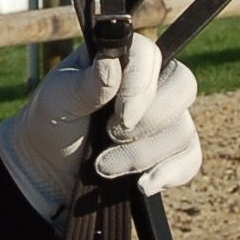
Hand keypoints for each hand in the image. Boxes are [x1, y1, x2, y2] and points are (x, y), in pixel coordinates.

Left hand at [0, 36, 201, 222]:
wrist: (49, 166)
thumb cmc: (53, 120)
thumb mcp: (58, 99)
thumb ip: (86, 83)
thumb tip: (110, 64)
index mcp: (123, 57)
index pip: (151, 55)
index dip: (140, 86)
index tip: (120, 116)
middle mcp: (151, 82)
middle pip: (183, 86)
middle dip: (147, 122)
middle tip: (109, 136)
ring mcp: (166, 117)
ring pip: (183, 129)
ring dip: (141, 155)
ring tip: (102, 167)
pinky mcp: (171, 151)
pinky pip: (190, 159)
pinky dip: (169, 173)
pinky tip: (142, 185)